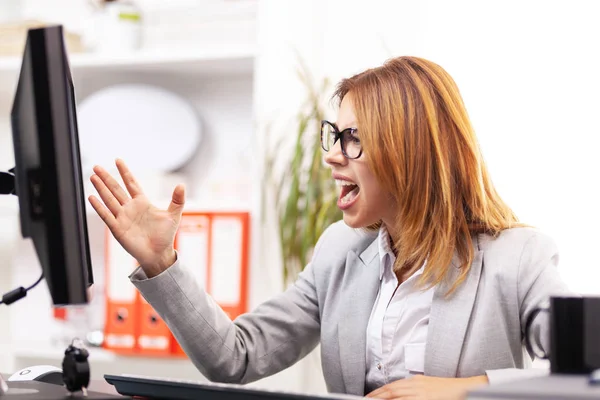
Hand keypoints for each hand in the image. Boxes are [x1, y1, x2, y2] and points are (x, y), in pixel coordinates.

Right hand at [88, 159, 184, 277]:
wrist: (159, 254)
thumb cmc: (165, 236)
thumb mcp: (173, 215)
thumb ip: (177, 200)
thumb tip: (181, 185)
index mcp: (142, 203)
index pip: (131, 183)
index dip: (125, 172)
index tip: (118, 160)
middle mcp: (130, 208)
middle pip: (116, 189)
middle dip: (107, 177)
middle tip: (97, 166)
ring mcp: (122, 218)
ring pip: (109, 199)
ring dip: (101, 188)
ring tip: (93, 176)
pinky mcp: (118, 229)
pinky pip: (106, 216)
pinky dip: (99, 207)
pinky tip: (92, 197)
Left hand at [366, 375, 487, 399]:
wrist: (467, 389)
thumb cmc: (448, 389)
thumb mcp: (427, 386)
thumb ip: (413, 389)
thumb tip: (399, 394)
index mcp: (415, 381)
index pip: (392, 387)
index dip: (378, 392)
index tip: (368, 397)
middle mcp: (416, 386)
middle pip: (391, 392)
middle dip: (376, 397)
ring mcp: (422, 394)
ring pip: (398, 398)